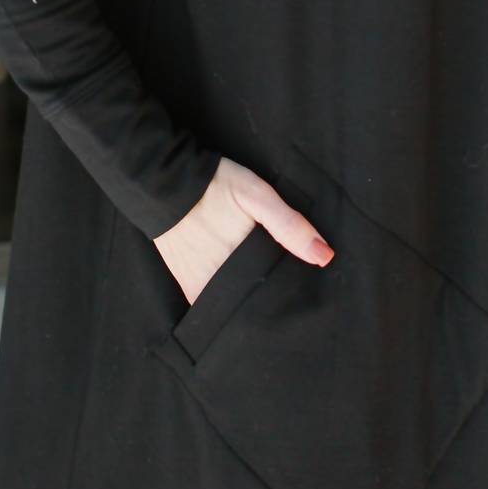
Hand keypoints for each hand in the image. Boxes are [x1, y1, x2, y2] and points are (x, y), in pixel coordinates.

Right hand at [154, 155, 333, 305]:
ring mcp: (200, 284)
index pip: (272, 296)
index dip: (290, 296)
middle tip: (287, 295)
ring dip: (246, 303)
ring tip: (264, 293)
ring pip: (231, 307)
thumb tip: (324, 257)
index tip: (305, 298)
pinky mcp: (186, 281)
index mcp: (240, 266)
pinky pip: (209, 301)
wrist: (163, 181)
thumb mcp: (257, 196)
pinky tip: (236, 288)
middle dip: (270, 304)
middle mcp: (218, 282)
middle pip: (252, 305)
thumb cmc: (214, 185)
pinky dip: (223, 300)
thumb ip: (288, 225)